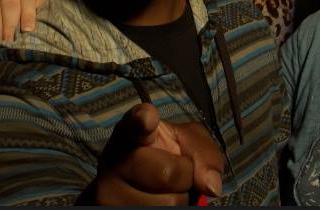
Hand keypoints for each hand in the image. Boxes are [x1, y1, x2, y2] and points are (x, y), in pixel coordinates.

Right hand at [85, 103, 223, 204]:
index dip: (144, 120)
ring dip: (177, 199)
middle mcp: (115, 158)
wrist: (130, 186)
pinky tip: (154, 201)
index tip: (147, 118)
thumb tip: (210, 185)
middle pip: (168, 173)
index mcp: (132, 131)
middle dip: (183, 176)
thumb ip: (204, 153)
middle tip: (172, 171)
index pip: (138, 124)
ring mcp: (108, 191)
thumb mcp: (188, 143)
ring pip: (168, 203)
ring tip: (161, 188)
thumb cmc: (163, 157)